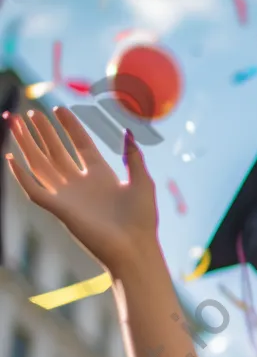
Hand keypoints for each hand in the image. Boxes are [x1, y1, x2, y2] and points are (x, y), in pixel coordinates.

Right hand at [3, 107, 157, 275]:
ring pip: (41, 165)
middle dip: (43, 132)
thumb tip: (128, 131)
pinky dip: (21, 175)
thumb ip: (133, 156)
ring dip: (27, 145)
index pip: (80, 144)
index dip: (70, 127)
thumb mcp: (142, 181)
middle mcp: (81, 184)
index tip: (59, 109)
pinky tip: (11, 158)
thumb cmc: (142, 218)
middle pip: (56, 152)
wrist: (135, 247)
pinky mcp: (59, 209)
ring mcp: (68, 196)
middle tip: (30, 112)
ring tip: (16, 124)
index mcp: (102, 175)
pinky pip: (34, 189)